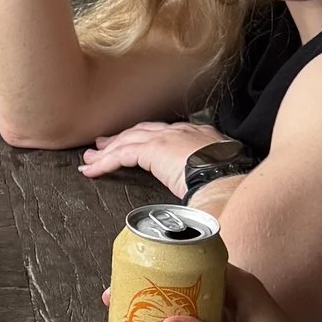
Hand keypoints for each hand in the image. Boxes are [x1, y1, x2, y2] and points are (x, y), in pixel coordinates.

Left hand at [80, 121, 226, 191]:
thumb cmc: (231, 180)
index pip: (165, 134)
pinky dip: (104, 163)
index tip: (136, 143)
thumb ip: (206, 175)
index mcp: (197, 136)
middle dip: (120, 139)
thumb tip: (204, 190)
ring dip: (106, 152)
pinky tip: (91, 170)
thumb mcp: (219, 173)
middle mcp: (180, 132)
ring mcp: (166, 138)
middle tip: (103, 146)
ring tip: (90, 160)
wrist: (229, 176)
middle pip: (142, 133)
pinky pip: (121, 155)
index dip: (146, 139)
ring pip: (128, 142)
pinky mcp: (153, 150)